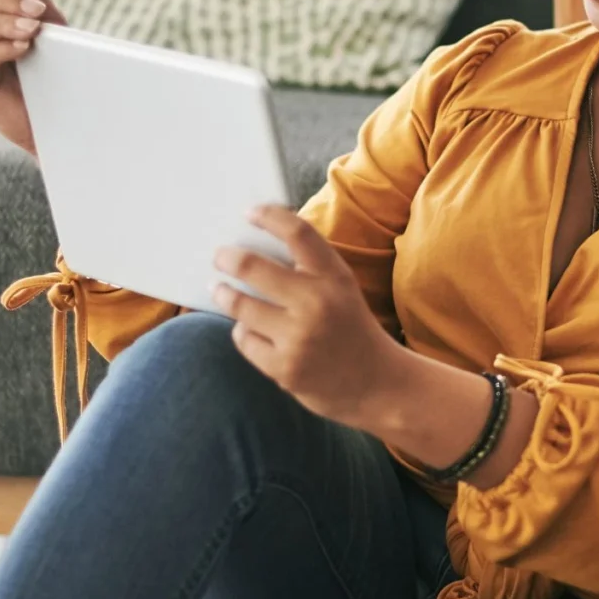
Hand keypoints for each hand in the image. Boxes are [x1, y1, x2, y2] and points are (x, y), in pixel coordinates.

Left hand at [211, 207, 401, 425]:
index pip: (298, 233)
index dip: (269, 217)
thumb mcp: (341, 291)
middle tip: (219, 256)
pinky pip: (244, 339)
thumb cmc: (351, 331)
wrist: (379, 385)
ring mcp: (299, 338)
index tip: (249, 212)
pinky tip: (250, 330)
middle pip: (253, 266)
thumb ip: (310, 270)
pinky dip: (244, 332)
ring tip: (219, 289)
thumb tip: (254, 247)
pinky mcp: (284, 369)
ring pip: (240, 306)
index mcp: (335, 278)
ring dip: (225, 295)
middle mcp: (317, 304)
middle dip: (228, 258)